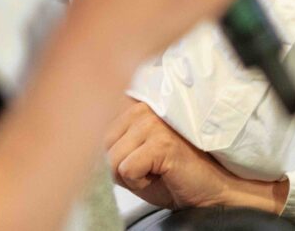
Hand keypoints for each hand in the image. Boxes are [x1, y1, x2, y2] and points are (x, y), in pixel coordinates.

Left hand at [106, 102, 286, 213]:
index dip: (112, 156)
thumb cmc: (176, 174)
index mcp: (136, 105)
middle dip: (120, 167)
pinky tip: (161, 175)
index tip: (133, 159)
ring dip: (130, 176)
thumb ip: (112, 144)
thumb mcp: (135, 155)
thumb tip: (81, 145)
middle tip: (148, 168)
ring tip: (156, 170)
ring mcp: (153, 122)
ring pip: (112, 160)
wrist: (213, 189)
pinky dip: (139, 183)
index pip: (97, 131)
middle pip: (101, 147)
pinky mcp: (161, 141)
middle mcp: (144, 107)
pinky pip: (126, 170)